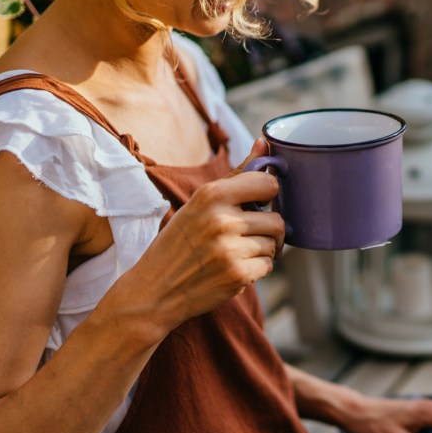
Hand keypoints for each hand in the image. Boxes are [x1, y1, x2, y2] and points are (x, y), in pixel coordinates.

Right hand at [109, 139, 284, 334]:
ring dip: (262, 251)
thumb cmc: (180, 242)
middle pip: (277, 220)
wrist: (154, 290)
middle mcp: (221, 220)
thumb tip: (264, 142)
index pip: (269, 183)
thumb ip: (237, 174)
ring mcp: (230, 249)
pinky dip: (256, 270)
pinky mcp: (237, 275)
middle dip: (268, 230)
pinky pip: (268, 266)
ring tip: (237, 253)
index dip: (269, 195)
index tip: (259, 204)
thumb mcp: (200, 202)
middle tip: (249, 235)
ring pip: (274, 245)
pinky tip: (234, 269)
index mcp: (211, 194)